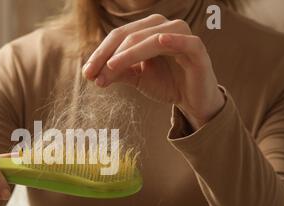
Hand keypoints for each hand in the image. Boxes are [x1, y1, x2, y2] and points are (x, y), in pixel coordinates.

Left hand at [82, 14, 225, 129]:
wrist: (193, 100)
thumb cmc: (165, 83)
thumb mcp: (136, 78)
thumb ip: (117, 72)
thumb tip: (91, 74)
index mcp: (148, 31)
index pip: (119, 37)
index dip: (100, 53)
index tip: (86, 74)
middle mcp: (164, 27)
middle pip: (130, 35)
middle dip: (109, 55)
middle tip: (93, 75)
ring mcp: (182, 36)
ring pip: (150, 39)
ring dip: (128, 54)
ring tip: (111, 68)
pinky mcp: (197, 49)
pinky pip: (185, 42)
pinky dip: (173, 40)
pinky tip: (159, 41)